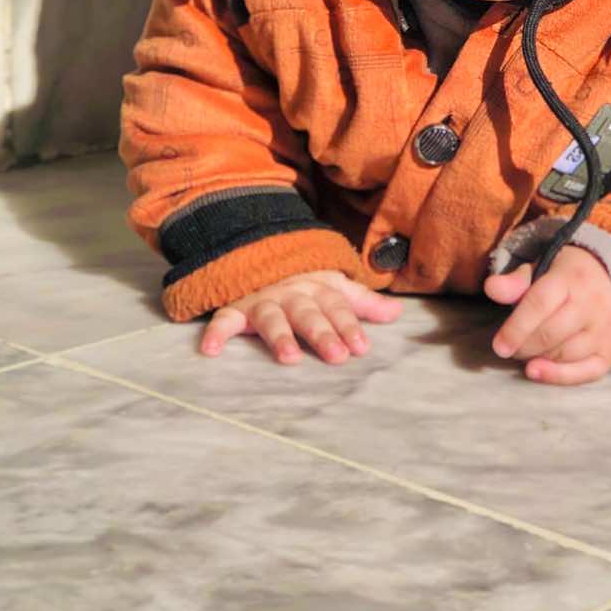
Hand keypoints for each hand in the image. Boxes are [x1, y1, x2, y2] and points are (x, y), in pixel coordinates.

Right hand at [200, 270, 402, 364]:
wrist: (259, 252)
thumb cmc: (304, 281)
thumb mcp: (334, 286)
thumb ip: (363, 302)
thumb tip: (398, 313)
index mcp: (318, 289)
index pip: (337, 307)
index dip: (349, 325)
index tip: (361, 347)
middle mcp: (291, 294)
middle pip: (308, 314)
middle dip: (323, 333)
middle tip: (337, 356)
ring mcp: (262, 301)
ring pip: (271, 318)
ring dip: (279, 337)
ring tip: (290, 358)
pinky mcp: (235, 308)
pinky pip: (223, 319)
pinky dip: (216, 332)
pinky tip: (212, 350)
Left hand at [483, 244, 610, 385]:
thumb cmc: (567, 279)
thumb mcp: (541, 269)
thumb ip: (516, 281)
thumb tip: (491, 288)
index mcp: (571, 277)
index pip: (540, 303)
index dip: (516, 328)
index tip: (499, 347)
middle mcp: (592, 302)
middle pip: (551, 334)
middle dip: (524, 346)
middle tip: (512, 348)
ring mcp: (605, 328)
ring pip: (565, 354)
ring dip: (539, 358)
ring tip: (528, 352)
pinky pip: (586, 372)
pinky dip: (559, 376)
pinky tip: (538, 372)